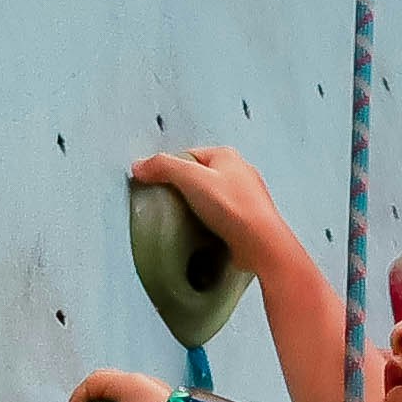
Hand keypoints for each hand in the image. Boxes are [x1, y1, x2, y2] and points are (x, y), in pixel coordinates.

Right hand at [128, 143, 303, 268]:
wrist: (261, 245)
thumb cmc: (232, 208)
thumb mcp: (191, 179)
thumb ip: (163, 167)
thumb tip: (139, 166)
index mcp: (226, 155)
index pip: (187, 155)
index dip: (168, 169)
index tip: (156, 186)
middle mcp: (239, 172)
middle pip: (199, 176)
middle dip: (183, 190)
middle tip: (169, 206)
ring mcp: (246, 197)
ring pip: (210, 198)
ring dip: (197, 208)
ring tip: (186, 222)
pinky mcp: (247, 220)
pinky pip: (221, 217)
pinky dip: (210, 223)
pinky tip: (203, 233)